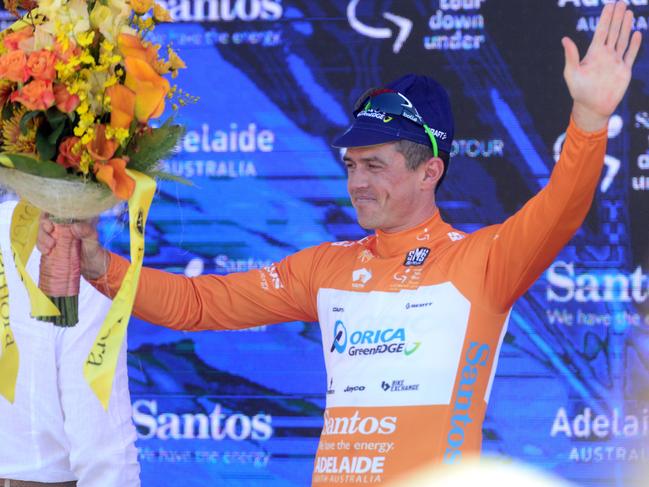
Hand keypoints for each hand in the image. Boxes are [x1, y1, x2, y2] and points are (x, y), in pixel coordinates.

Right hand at [38, 214, 108, 280]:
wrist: (94, 269)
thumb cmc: (96, 253)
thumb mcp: (94, 242)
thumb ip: (87, 232)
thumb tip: (75, 226)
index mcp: (77, 218)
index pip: (60, 208)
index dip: (51, 213)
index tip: (51, 224)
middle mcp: (66, 224)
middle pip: (47, 218)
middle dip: (44, 227)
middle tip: (50, 237)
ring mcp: (58, 234)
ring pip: (43, 230)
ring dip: (42, 237)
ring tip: (49, 248)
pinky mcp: (53, 244)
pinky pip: (42, 242)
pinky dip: (41, 246)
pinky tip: (46, 252)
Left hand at [562, 1, 641, 131]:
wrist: (592, 107)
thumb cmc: (579, 92)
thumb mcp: (572, 73)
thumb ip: (571, 56)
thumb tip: (564, 39)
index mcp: (593, 54)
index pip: (601, 32)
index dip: (605, 18)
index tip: (609, 5)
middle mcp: (605, 55)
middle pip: (613, 32)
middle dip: (617, 17)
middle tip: (622, 2)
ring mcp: (615, 62)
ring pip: (623, 40)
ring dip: (626, 27)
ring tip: (629, 13)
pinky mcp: (624, 71)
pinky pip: (630, 55)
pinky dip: (635, 45)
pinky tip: (637, 33)